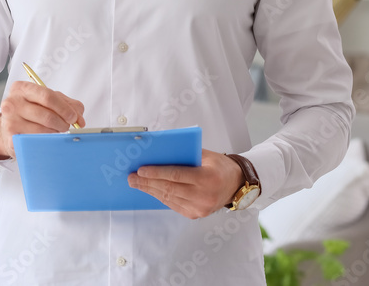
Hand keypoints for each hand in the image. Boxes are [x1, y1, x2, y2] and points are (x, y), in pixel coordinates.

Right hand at [0, 81, 84, 159]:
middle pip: (46, 114)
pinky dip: (46, 142)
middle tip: (67, 126)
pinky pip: (35, 141)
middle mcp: (12, 103)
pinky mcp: (10, 138)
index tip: (73, 116)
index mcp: (22, 88)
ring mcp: (9, 121)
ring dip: (55, 133)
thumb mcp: (48, 101)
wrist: (8, 128)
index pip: (47, 96)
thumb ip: (67, 105)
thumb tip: (80, 119)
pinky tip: (47, 139)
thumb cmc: (30, 112)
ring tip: (56, 132)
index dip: (64, 108)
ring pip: (42, 130)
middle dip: (62, 122)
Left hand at [128, 149, 244, 218]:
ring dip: (150, 190)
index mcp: (207, 178)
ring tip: (137, 183)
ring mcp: (200, 208)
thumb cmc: (219, 165)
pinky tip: (151, 190)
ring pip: (169, 198)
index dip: (156, 173)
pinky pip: (173, 204)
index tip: (140, 170)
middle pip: (169, 188)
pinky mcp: (196, 214)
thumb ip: (185, 155)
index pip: (176, 175)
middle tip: (132, 178)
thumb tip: (158, 154)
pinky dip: (160, 196)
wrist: (237, 184)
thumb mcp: (205, 155)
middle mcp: (204, 196)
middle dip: (147, 183)